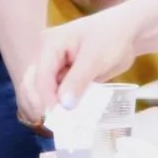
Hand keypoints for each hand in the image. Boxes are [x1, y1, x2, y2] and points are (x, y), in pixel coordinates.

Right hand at [21, 8, 139, 119]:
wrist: (126, 32)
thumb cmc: (111, 37)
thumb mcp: (95, 58)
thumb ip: (77, 81)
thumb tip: (63, 106)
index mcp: (49, 45)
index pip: (40, 77)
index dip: (46, 99)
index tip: (57, 119)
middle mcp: (45, 56)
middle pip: (31, 85)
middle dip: (40, 106)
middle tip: (57, 125)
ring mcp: (52, 67)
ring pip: (38, 92)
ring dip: (46, 109)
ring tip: (60, 124)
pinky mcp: (60, 77)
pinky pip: (52, 95)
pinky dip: (56, 107)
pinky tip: (64, 119)